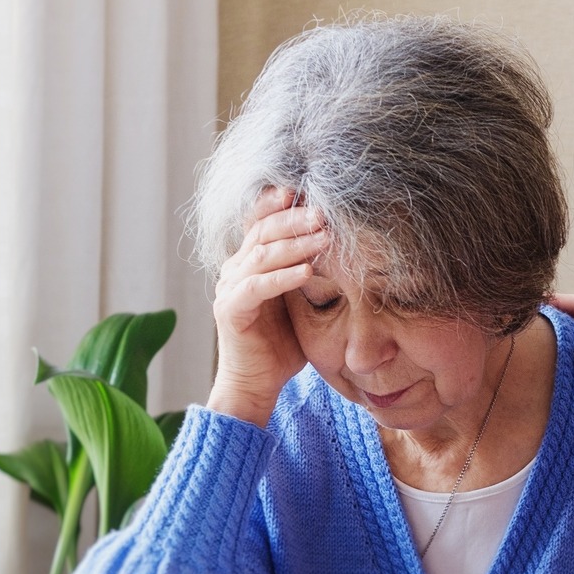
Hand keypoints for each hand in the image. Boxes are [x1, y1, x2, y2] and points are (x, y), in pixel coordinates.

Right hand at [205, 187, 324, 425]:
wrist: (257, 383)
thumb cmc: (283, 345)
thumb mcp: (301, 302)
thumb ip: (310, 273)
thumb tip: (344, 248)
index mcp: (249, 262)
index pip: (260, 222)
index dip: (278, 204)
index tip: (305, 190)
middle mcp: (235, 269)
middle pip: (262, 231)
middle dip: (294, 219)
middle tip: (324, 211)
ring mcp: (229, 288)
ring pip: (262, 255)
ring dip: (294, 243)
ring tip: (323, 236)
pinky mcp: (230, 311)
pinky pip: (257, 287)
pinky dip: (282, 277)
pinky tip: (306, 271)